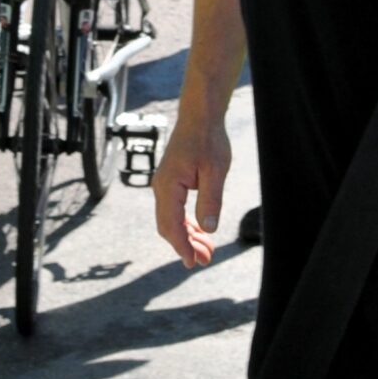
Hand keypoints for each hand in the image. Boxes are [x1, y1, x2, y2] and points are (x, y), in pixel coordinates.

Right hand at [151, 102, 232, 267]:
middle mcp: (161, 188)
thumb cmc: (208, 140)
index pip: (172, 225)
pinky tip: (200, 232)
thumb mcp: (215, 171)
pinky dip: (186, 224)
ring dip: (187, 236)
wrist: (199, 116)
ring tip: (206, 250)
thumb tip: (209, 229)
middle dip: (185, 245)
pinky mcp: (171, 182)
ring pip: (171, 220)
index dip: (182, 246)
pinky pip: (175, 210)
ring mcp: (164, 185)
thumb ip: (211, 200)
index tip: (193, 263)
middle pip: (169, 226)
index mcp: (168, 186)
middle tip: (205, 260)